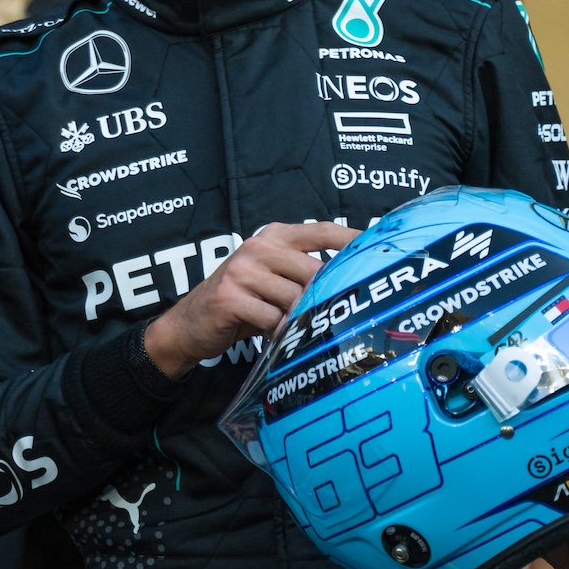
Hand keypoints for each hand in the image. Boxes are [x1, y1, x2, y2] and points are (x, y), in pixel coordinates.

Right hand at [142, 221, 359, 377]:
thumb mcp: (271, 279)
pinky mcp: (230, 297)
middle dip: (325, 298)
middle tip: (336, 317)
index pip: (321, 231)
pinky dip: (278, 334)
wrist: (189, 324)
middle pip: (314, 272)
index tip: (379, 249)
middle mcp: (257, 246)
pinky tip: (273, 338)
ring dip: (298, 321)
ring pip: (295, 299)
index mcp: (272, 236)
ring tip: (295, 331)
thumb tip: (352, 281)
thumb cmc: (240, 303)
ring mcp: (242, 270)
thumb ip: (302, 273)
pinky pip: (272, 319)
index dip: (351, 239)